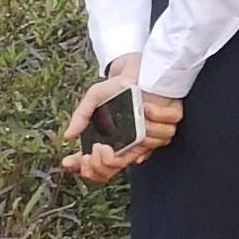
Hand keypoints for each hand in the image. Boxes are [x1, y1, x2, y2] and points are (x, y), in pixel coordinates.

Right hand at [59, 59, 180, 182]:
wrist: (138, 67)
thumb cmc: (117, 85)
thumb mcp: (95, 97)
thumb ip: (81, 116)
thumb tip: (68, 136)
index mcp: (114, 141)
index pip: (101, 168)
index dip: (90, 170)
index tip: (80, 159)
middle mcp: (132, 143)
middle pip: (117, 167)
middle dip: (104, 162)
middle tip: (97, 148)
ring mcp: (152, 134)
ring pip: (144, 150)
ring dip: (138, 135)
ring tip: (129, 118)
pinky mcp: (170, 121)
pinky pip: (165, 132)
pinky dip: (157, 119)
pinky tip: (147, 108)